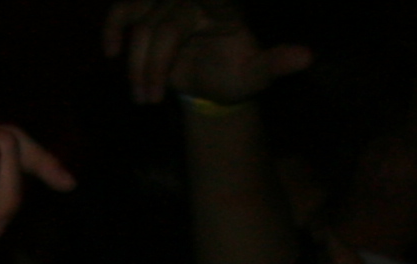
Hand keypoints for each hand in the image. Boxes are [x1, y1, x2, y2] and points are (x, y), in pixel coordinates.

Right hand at [103, 0, 313, 104]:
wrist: (212, 82)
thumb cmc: (236, 77)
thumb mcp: (257, 76)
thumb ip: (277, 64)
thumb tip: (307, 56)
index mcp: (224, 9)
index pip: (213, 0)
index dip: (209, 2)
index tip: (205, 5)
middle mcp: (195, 1)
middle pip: (164, 24)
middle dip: (154, 65)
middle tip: (150, 101)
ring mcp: (169, 4)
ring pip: (141, 23)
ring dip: (136, 63)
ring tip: (143, 98)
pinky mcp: (146, 11)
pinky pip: (124, 10)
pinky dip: (112, 27)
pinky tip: (109, 51)